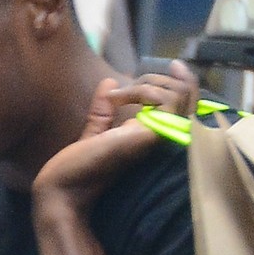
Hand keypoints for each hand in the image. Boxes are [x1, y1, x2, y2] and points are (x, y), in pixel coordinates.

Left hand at [32, 63, 200, 214]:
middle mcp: (164, 141)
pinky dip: (141, 89)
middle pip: (189, 96)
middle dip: (156, 79)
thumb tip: (109, 82)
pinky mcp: (155, 138)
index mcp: (154, 140)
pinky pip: (168, 100)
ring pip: (181, 93)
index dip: (185, 82)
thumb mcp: (96, 130)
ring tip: (117, 97)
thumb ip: (104, 110)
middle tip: (124, 91)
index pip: (187, 107)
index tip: (173, 65)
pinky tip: (117, 99)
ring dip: (146, 83)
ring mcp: (162, 140)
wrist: (64, 189)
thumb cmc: (77, 169)